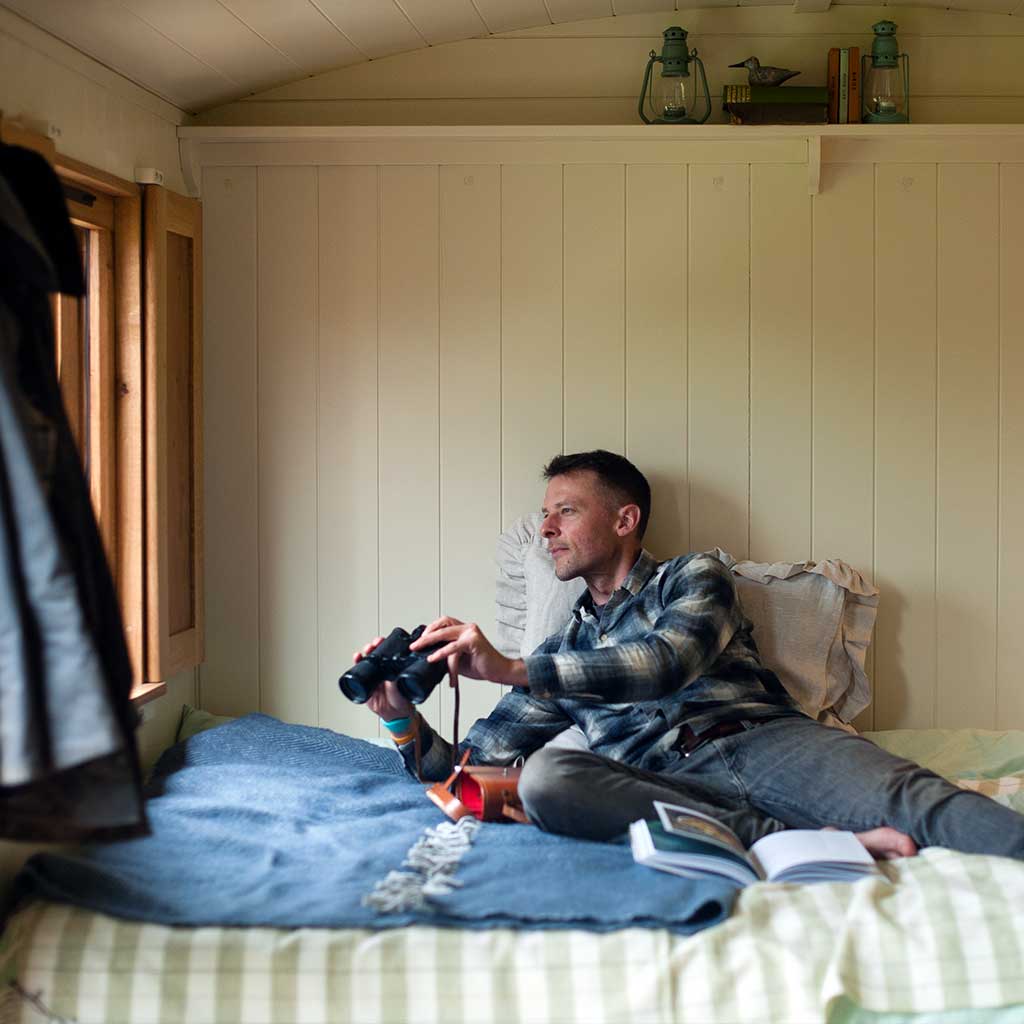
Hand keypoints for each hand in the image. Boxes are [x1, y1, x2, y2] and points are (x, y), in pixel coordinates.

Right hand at [351, 637, 414, 720]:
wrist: (394, 714)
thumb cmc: (403, 699)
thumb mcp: (401, 686)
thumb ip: (396, 679)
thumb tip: (393, 670)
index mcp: (394, 667)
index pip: (388, 651)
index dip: (384, 644)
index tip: (382, 640)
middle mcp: (383, 669)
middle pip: (376, 653)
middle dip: (373, 646)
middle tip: (373, 645)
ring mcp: (374, 675)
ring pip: (367, 660)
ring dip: (364, 653)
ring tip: (364, 651)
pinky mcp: (365, 683)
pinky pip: (359, 672)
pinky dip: (356, 663)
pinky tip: (356, 657)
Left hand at [410, 616, 527, 686]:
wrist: (499, 672)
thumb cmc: (481, 665)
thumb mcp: (458, 660)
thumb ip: (446, 655)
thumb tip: (429, 658)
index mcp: (464, 630)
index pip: (443, 623)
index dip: (430, 629)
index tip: (419, 640)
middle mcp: (467, 628)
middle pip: (442, 625)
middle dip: (425, 636)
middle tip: (415, 645)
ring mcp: (471, 633)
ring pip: (445, 634)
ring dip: (430, 642)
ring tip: (420, 650)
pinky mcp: (473, 641)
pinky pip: (453, 647)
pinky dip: (441, 653)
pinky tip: (433, 658)